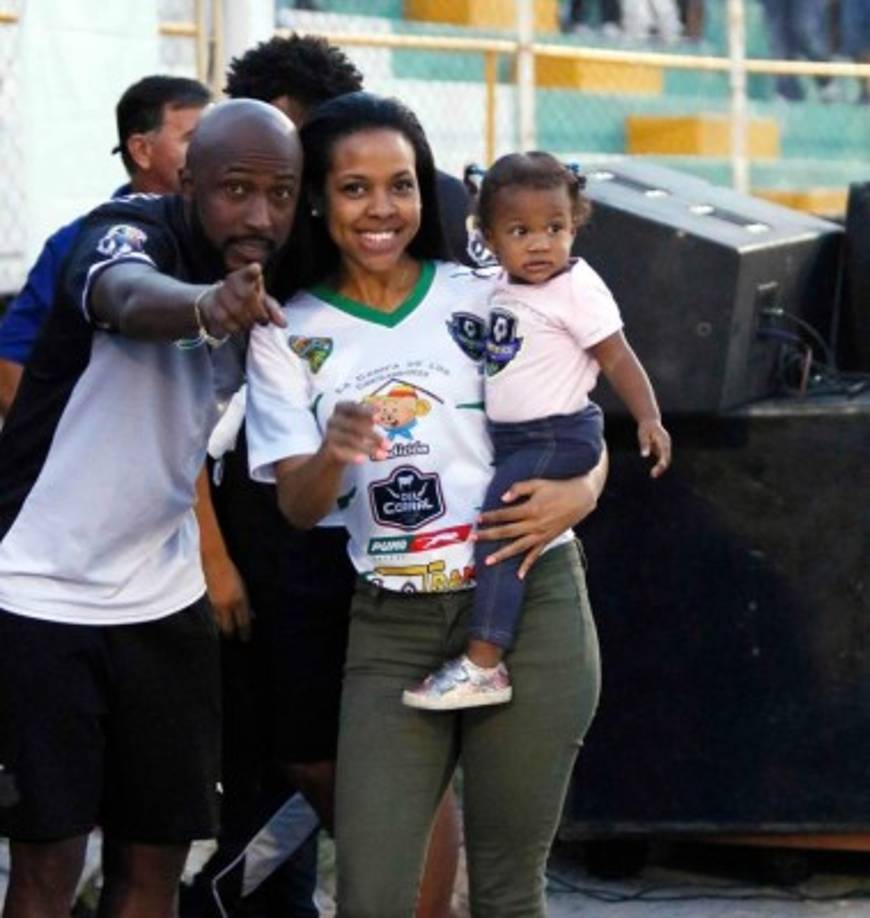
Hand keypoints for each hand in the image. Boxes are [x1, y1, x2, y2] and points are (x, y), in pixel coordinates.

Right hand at [199, 263, 286, 335]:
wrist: (217, 303)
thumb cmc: (246, 300)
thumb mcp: (262, 301)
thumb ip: (273, 310)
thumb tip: (283, 324)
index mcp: (245, 277)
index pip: (248, 273)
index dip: (251, 272)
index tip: (256, 268)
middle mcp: (231, 282)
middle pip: (246, 296)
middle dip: (257, 313)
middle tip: (262, 320)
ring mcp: (220, 294)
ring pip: (237, 311)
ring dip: (247, 322)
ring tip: (249, 322)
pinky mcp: (212, 308)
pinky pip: (227, 323)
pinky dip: (236, 328)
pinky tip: (237, 324)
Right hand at [204, 556, 251, 640]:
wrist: (215, 562)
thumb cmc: (233, 573)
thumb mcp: (244, 587)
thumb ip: (247, 603)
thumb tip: (253, 616)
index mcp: (240, 599)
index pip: (243, 623)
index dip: (245, 633)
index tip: (246, 640)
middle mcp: (228, 604)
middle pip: (229, 628)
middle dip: (233, 636)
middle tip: (237, 642)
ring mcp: (218, 603)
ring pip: (221, 623)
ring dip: (225, 630)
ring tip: (229, 637)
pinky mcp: (210, 601)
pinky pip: (215, 616)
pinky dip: (219, 622)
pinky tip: (221, 625)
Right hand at [321, 401, 390, 465]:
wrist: (330, 454)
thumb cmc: (350, 433)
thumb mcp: (360, 423)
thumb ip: (369, 419)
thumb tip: (382, 414)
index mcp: (341, 409)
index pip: (353, 407)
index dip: (365, 411)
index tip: (379, 417)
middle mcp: (333, 419)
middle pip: (354, 426)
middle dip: (373, 436)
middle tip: (388, 445)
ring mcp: (329, 434)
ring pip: (350, 440)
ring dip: (368, 448)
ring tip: (383, 455)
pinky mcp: (327, 449)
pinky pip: (341, 452)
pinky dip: (352, 456)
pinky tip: (363, 460)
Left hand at [475, 476, 597, 578]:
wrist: (581, 498)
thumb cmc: (558, 487)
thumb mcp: (538, 483)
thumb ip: (519, 488)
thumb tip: (502, 498)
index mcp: (531, 509)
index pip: (505, 514)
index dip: (490, 516)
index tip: (477, 519)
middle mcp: (534, 524)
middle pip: (507, 532)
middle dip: (488, 535)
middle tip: (472, 539)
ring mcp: (541, 534)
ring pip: (518, 547)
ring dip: (502, 554)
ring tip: (487, 561)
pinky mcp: (547, 540)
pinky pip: (536, 555)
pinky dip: (527, 565)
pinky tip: (519, 575)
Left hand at [638, 419, 671, 477]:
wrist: (650, 421)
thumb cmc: (645, 428)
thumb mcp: (643, 435)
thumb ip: (644, 445)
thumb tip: (644, 456)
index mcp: (663, 440)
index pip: (665, 452)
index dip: (663, 461)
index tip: (660, 467)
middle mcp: (667, 444)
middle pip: (667, 458)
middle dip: (662, 467)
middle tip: (653, 475)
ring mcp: (666, 447)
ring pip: (666, 459)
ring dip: (661, 468)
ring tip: (653, 475)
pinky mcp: (663, 450)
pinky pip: (663, 459)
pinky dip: (660, 466)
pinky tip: (654, 472)